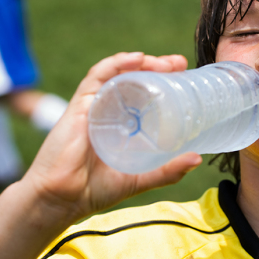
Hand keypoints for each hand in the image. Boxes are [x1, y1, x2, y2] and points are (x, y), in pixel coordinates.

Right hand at [20, 52, 202, 223]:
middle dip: (158, 67)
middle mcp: (109, 111)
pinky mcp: (79, 105)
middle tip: (180, 64)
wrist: (61, 200)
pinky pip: (97, 76)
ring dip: (142, 62)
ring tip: (165, 63)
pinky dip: (116, 63)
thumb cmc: (95, 190)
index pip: (144, 94)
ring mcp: (94, 106)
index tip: (185, 76)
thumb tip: (197, 159)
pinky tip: (137, 59)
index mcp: (122, 124)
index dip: (164, 82)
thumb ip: (167, 171)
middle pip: (134, 79)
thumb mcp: (140, 178)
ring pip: (118, 73)